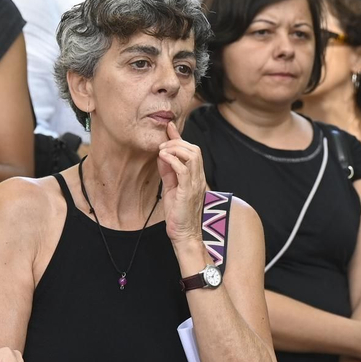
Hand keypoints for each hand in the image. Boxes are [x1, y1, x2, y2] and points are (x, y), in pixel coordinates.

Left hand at [158, 122, 207, 245]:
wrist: (184, 234)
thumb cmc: (178, 214)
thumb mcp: (171, 187)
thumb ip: (168, 171)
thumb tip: (162, 156)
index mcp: (196, 176)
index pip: (191, 151)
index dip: (180, 138)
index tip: (169, 127)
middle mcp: (199, 178)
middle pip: (194, 149)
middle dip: (177, 142)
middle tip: (162, 146)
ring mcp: (195, 184)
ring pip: (192, 155)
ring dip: (176, 149)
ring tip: (163, 151)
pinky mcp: (188, 191)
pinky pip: (184, 169)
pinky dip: (173, 160)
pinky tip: (163, 158)